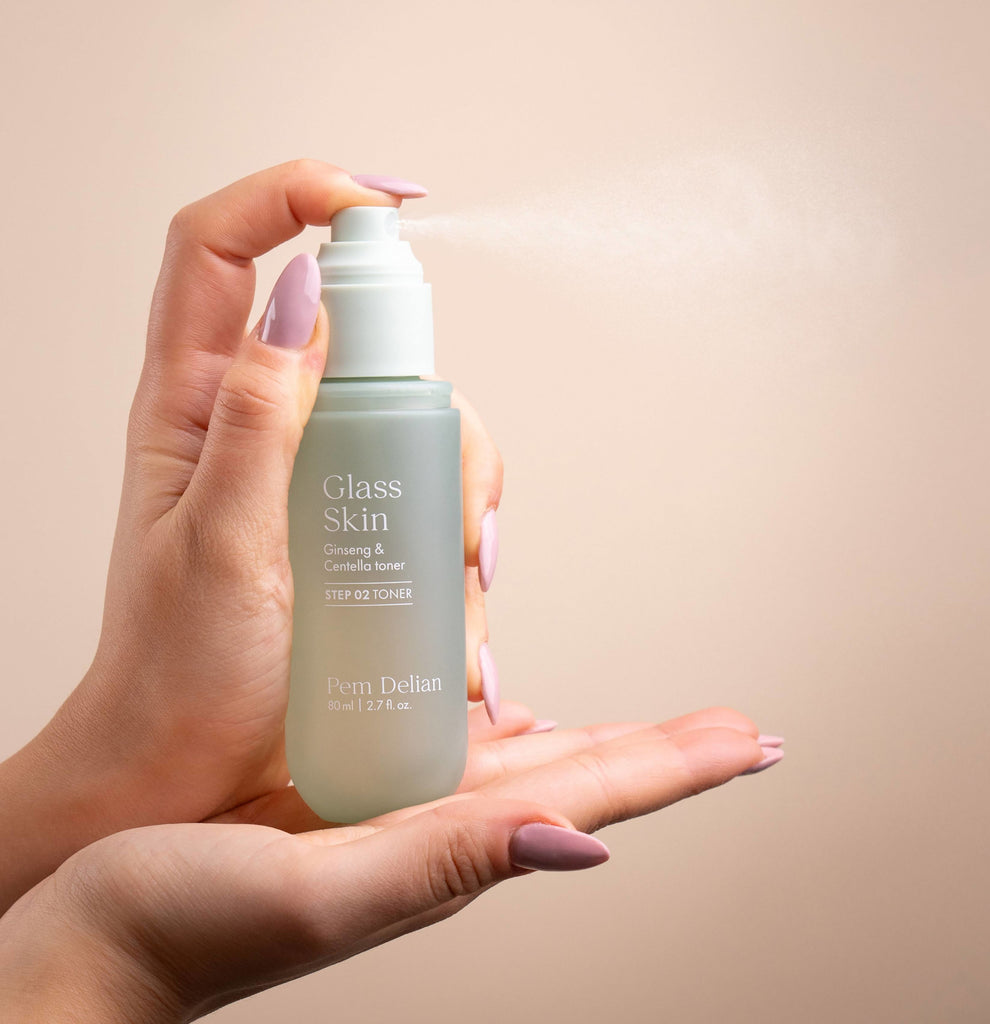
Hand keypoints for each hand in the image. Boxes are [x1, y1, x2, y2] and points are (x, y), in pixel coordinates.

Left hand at [0, 160, 506, 912]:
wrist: (194, 767)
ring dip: (461, 482)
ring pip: (413, 414)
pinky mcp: (356, 519)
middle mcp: (260, 420)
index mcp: (193, 402)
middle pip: (360, 333)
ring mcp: (315, 471)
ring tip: (464, 571)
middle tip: (450, 492)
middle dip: (427, 394)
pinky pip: (428, 485)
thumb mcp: (215, 544)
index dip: (294, 193)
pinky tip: (464, 598)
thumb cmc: (180, 669)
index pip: (222, 248)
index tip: (381, 204)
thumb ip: (255, 418)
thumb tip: (303, 295)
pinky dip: (463, 528)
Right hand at [0, 710, 779, 1022]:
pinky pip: (448, 754)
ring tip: (658, 731)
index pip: (594, 799)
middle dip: (665, 754)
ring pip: (528, 767)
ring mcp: (393, 818)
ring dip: (601, 746)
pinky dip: (502, 734)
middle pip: (581, 781)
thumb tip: (575, 848)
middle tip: (737, 729)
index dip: (678, 766)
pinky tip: (514, 719)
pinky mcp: (345, 800)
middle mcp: (436, 834)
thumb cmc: (184, 932)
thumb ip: (443, 865)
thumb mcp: (323, 895)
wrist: (94, 952)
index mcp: (447, 853)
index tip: (754, 742)